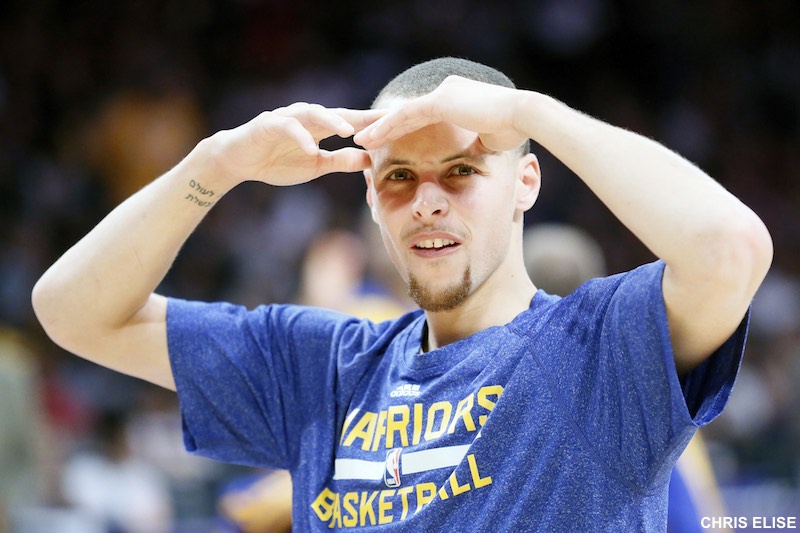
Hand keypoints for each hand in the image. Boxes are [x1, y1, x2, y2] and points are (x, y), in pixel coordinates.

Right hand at [205, 103, 384, 186]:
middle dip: (362, 117)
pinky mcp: (268, 124)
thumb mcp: (315, 166)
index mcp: (320, 127)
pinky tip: (312, 148)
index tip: (399, 127)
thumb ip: (340, 161)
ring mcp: (287, 118)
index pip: (352, 122)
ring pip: (313, 114)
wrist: (239, 161)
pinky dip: (300, 137)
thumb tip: (369, 160)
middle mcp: (307, 117)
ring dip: (332, 121)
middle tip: (385, 122)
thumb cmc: (277, 161)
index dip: (374, 124)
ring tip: (350, 132)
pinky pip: (287, 128)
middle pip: (339, 113)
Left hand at [354, 76, 527, 151]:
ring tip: (360, 139)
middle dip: (384, 126)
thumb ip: (476, 143)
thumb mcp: (489, 139)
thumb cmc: (512, 129)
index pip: (422, 116)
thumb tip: (472, 153)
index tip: (387, 142)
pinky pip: (406, 116)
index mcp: (457, 99)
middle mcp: (446, 91)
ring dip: (379, 127)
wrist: (523, 116)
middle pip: (408, 112)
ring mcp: (442, 94)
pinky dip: (387, 127)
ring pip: (402, 113)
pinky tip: (371, 137)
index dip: (402, 129)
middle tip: (364, 137)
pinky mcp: (440, 101)